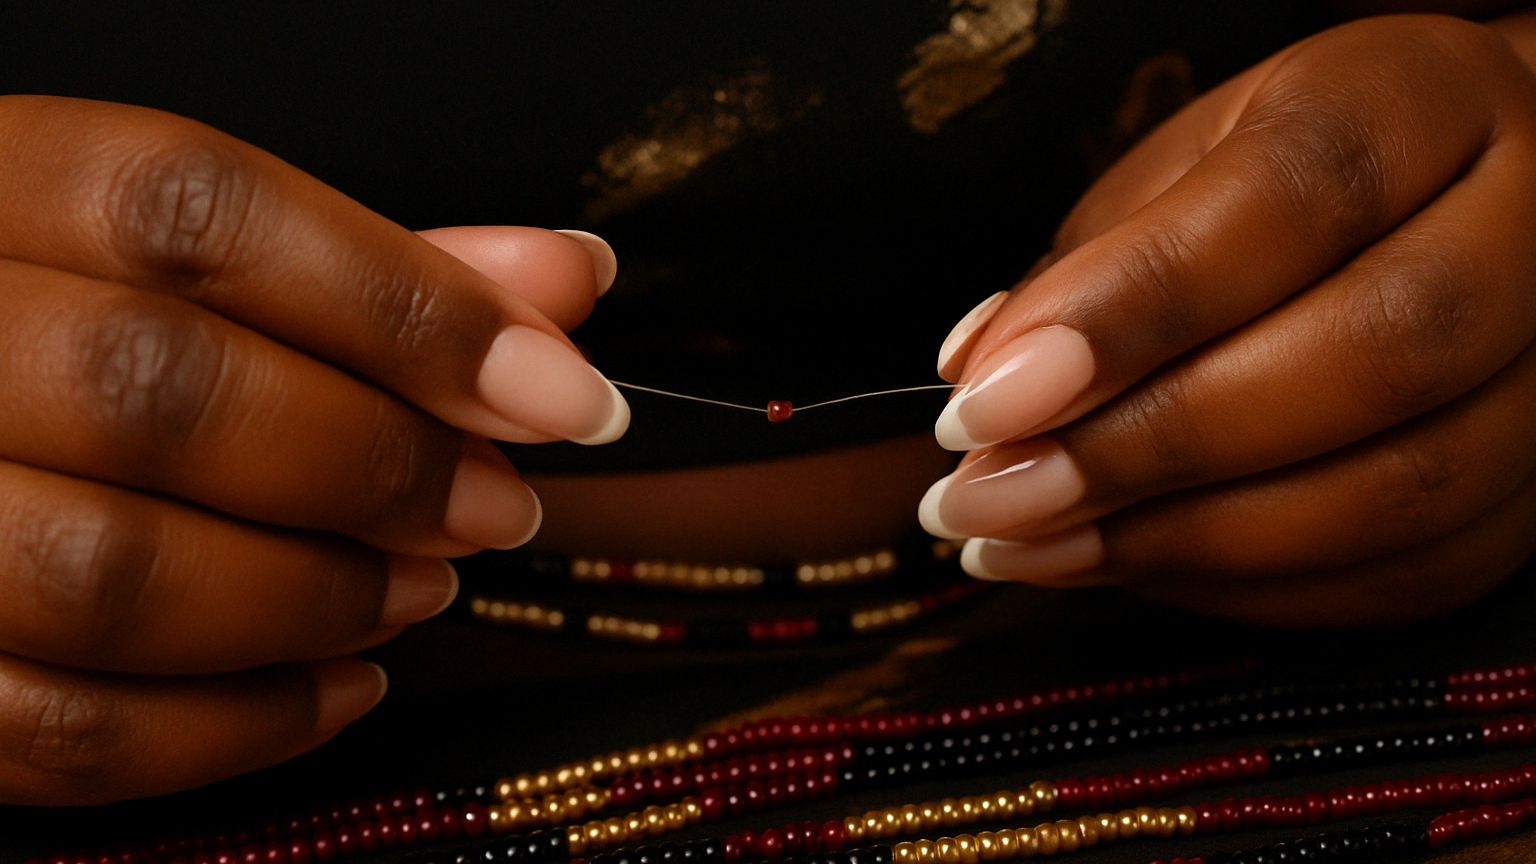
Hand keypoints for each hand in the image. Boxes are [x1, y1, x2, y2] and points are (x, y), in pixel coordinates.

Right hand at [0, 96, 625, 802]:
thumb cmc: (73, 330)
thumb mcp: (193, 263)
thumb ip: (377, 270)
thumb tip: (566, 282)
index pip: (204, 212)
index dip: (413, 308)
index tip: (562, 391)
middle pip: (161, 390)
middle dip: (378, 465)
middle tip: (491, 505)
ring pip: (114, 577)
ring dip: (320, 597)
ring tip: (421, 587)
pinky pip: (69, 730)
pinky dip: (242, 724)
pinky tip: (345, 683)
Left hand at [919, 14, 1535, 625]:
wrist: (1454, 202)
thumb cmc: (1289, 180)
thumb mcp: (1182, 170)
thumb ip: (1094, 266)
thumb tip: (985, 374)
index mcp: (1423, 101)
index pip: (1297, 196)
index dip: (1133, 308)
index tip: (989, 395)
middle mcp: (1525, 230)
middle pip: (1375, 355)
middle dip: (1152, 446)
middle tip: (991, 494)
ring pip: (1399, 489)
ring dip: (1180, 540)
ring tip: (1025, 544)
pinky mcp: (1535, 492)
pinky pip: (1403, 574)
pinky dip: (1241, 588)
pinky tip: (1125, 563)